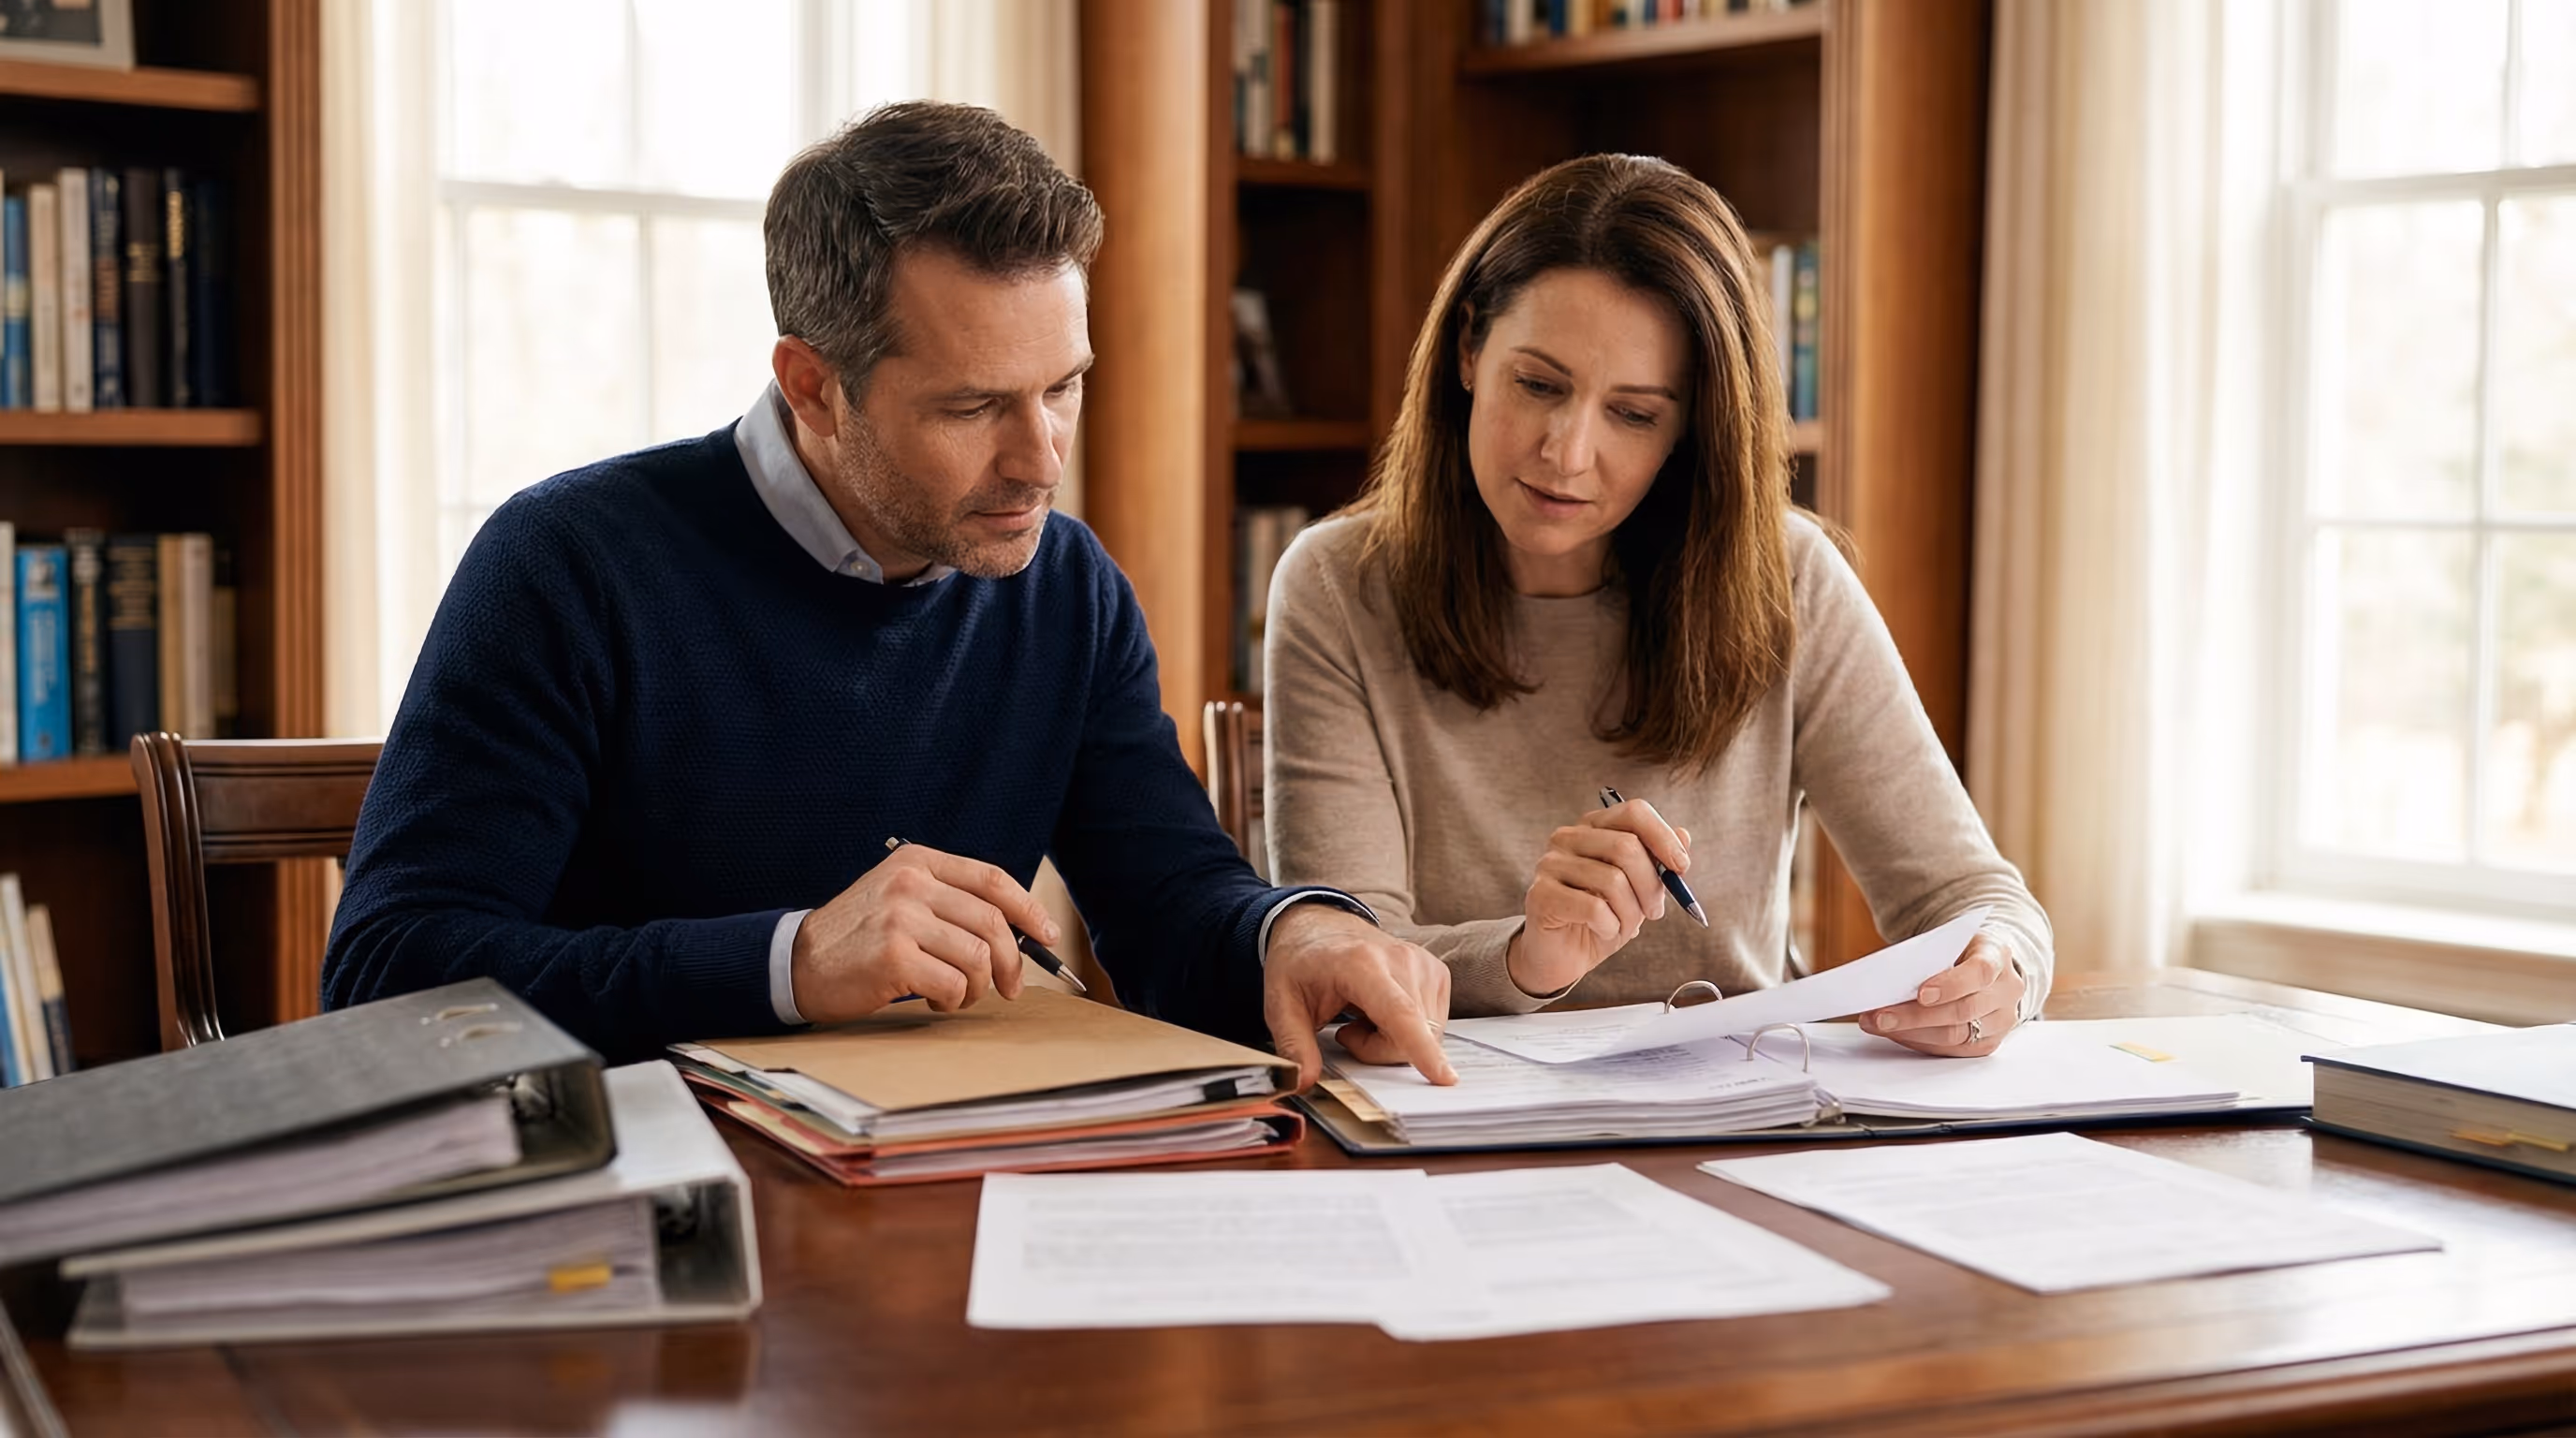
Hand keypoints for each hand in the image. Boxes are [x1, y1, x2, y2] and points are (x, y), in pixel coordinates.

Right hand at [788, 844, 1062, 1024]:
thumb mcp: (901, 898)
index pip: (992, 879)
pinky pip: (953, 984)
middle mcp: (911, 883)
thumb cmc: (859, 937)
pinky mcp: (894, 956)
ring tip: (958, 995)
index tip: (1048, 935)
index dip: (1029, 909)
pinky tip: (935, 1000)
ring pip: (977, 956)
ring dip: (978, 986)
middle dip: (1012, 961)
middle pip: (992, 922)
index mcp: (918, 862)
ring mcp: (901, 918)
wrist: (799, 961)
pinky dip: (953, 1000)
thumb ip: (950, 902)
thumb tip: (1018, 932)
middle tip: (1009, 987)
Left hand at [1263, 904, 1454, 1089]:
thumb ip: (1292, 1045)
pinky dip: (1409, 1030)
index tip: (1444, 1077)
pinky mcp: (1436, 972)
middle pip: (1411, 1035)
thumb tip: (1301, 1082)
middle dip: (1377, 1051)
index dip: (1421, 1048)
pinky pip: (1433, 1025)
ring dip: (1393, 1041)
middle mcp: (1401, 959)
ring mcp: (1423, 964)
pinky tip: (1384, 1012)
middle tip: (1345, 1032)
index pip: (1399, 1012)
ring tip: (1363, 1016)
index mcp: (1361, 964)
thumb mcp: (1281, 1003)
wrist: (1320, 927)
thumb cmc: (1302, 963)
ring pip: (1426, 1035)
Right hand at [1506, 798, 1692, 996]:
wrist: (1562, 958)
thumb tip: (1684, 833)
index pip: (1634, 812)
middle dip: (1651, 886)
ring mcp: (1550, 864)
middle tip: (1654, 912)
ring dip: (1631, 913)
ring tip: (1624, 926)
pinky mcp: (1540, 895)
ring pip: (1613, 881)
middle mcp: (1567, 838)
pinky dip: (1610, 926)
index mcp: (1593, 828)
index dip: (1663, 837)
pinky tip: (1604, 931)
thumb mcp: (1638, 891)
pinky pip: (1593, 908)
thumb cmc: (1601, 921)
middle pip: (1627, 846)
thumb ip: (1657, 862)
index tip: (1682, 867)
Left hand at [1856, 933, 2024, 1056]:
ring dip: (1911, 1033)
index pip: (1979, 972)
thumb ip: (1928, 956)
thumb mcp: (1949, 941)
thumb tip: (1887, 979)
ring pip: (1956, 1035)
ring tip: (1878, 1025)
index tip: (1921, 993)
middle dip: (1916, 1016)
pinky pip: (1953, 1050)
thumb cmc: (1961, 950)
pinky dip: (1920, 1042)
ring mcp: (2002, 1020)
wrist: (1987, 964)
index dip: (1951, 985)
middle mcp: (2006, 990)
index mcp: (1997, 955)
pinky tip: (1896, 1033)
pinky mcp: (1989, 1042)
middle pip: (1962, 1011)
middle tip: (1879, 1016)